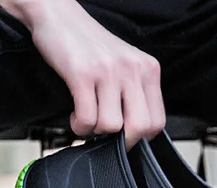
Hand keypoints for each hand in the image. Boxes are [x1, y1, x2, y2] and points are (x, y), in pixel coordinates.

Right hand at [0, 0, 165, 145]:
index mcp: (148, 69)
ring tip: (87, 118)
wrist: (58, 16)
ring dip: (95, 132)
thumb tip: (134, 135)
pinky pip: (87, 119)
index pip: (157, 121)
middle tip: (106, 136)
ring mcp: (108, 71)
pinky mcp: (83, 74)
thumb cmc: (89, 47)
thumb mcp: (124, 67)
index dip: (141, 138)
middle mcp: (132, 68)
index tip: (125, 138)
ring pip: (111, 126)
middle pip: (139, 127)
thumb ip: (134, 95)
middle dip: (121, 141)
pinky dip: (79, 126)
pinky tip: (76, 115)